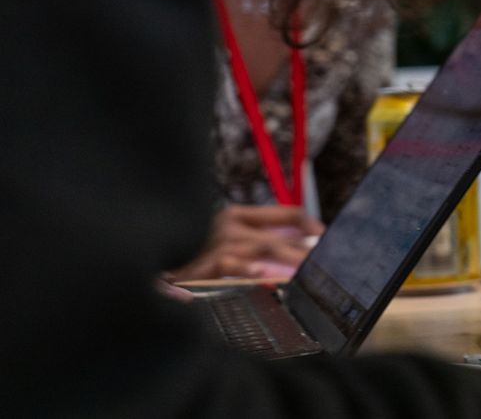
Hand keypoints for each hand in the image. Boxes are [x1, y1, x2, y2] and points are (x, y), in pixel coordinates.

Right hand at [165, 204, 324, 281]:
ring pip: (263, 251)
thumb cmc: (188, 247)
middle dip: (306, 253)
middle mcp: (230, 227)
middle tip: (329, 264)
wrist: (145, 246)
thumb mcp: (222, 235)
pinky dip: (244, 270)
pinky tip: (260, 274)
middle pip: (279, 239)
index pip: (286, 214)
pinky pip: (228, 266)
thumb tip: (302, 244)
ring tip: (311, 269)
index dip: (311, 226)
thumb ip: (256, 238)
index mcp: (237, 215)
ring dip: (289, 261)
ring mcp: (216, 246)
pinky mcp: (200, 266)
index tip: (328, 239)